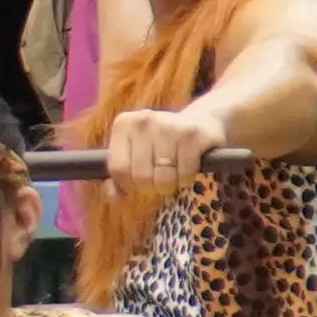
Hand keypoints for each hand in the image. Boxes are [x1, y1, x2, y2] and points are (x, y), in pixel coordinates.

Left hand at [101, 98, 227, 188]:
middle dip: (151, 187)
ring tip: (174, 173)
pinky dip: (186, 180)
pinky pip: (184, 175)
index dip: (128, 184)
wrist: (202, 122)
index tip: (139, 182)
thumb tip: (113, 195)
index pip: (117, 169)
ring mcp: (169, 126)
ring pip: (162, 179)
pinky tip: (188, 168)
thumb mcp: (135, 153)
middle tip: (160, 178)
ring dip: (170, 185)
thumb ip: (119, 176)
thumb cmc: (162, 144)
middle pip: (140, 177)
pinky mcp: (193, 135)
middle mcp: (144, 121)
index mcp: (124, 124)